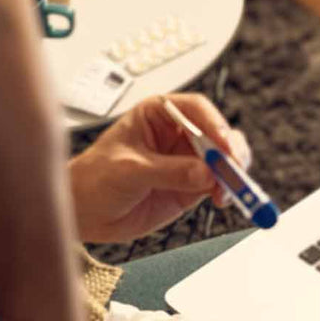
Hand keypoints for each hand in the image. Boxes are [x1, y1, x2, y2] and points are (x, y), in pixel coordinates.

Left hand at [69, 94, 252, 242]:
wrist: (84, 211)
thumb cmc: (95, 178)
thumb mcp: (129, 170)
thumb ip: (168, 171)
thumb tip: (204, 173)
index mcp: (157, 114)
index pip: (195, 109)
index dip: (214, 124)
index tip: (223, 145)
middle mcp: (176, 134)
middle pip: (216, 134)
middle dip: (230, 151)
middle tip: (234, 169)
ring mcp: (185, 160)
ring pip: (222, 160)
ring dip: (233, 173)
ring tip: (230, 190)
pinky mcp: (190, 186)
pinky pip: (217, 183)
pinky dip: (227, 190)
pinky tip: (223, 199)